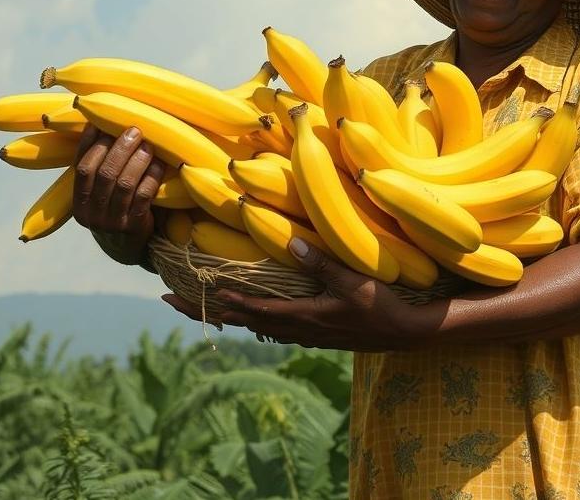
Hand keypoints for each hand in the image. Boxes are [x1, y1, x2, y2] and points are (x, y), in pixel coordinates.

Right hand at [72, 124, 165, 266]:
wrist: (128, 248)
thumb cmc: (115, 210)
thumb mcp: (99, 196)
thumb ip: (99, 169)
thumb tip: (102, 124)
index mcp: (78, 202)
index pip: (81, 168)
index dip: (92, 143)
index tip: (103, 122)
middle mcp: (91, 214)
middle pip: (103, 173)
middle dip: (119, 148)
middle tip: (134, 130)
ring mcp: (112, 222)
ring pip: (123, 184)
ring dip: (137, 160)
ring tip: (147, 144)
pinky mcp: (134, 227)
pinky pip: (143, 197)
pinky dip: (151, 177)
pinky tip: (159, 164)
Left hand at [163, 238, 434, 350]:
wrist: (407, 333)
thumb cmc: (382, 305)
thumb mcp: (353, 281)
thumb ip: (322, 263)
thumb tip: (292, 244)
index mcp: (304, 317)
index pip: (253, 310)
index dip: (222, 301)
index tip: (193, 291)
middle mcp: (298, 329)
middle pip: (243, 322)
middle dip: (207, 311)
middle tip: (172, 301)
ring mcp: (306, 334)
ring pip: (257, 326)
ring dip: (228, 315)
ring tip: (203, 305)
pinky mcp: (316, 333)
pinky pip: (274, 328)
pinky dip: (254, 320)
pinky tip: (251, 316)